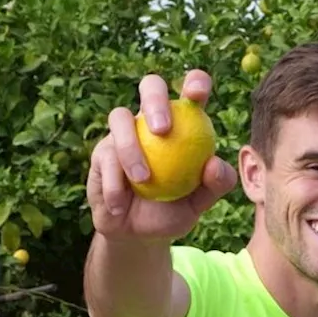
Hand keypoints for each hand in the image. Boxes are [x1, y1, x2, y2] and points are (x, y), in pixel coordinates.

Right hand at [86, 69, 236, 241]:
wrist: (137, 234)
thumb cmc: (172, 212)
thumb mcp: (199, 203)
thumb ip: (216, 184)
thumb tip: (215, 163)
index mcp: (183, 123)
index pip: (191, 93)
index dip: (196, 82)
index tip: (197, 93)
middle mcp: (150, 121)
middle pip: (150, 86)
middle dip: (155, 99)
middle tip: (163, 129)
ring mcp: (123, 133)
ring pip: (120, 118)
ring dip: (131, 148)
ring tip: (143, 180)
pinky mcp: (101, 152)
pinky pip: (106, 157)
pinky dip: (115, 183)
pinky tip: (120, 204)